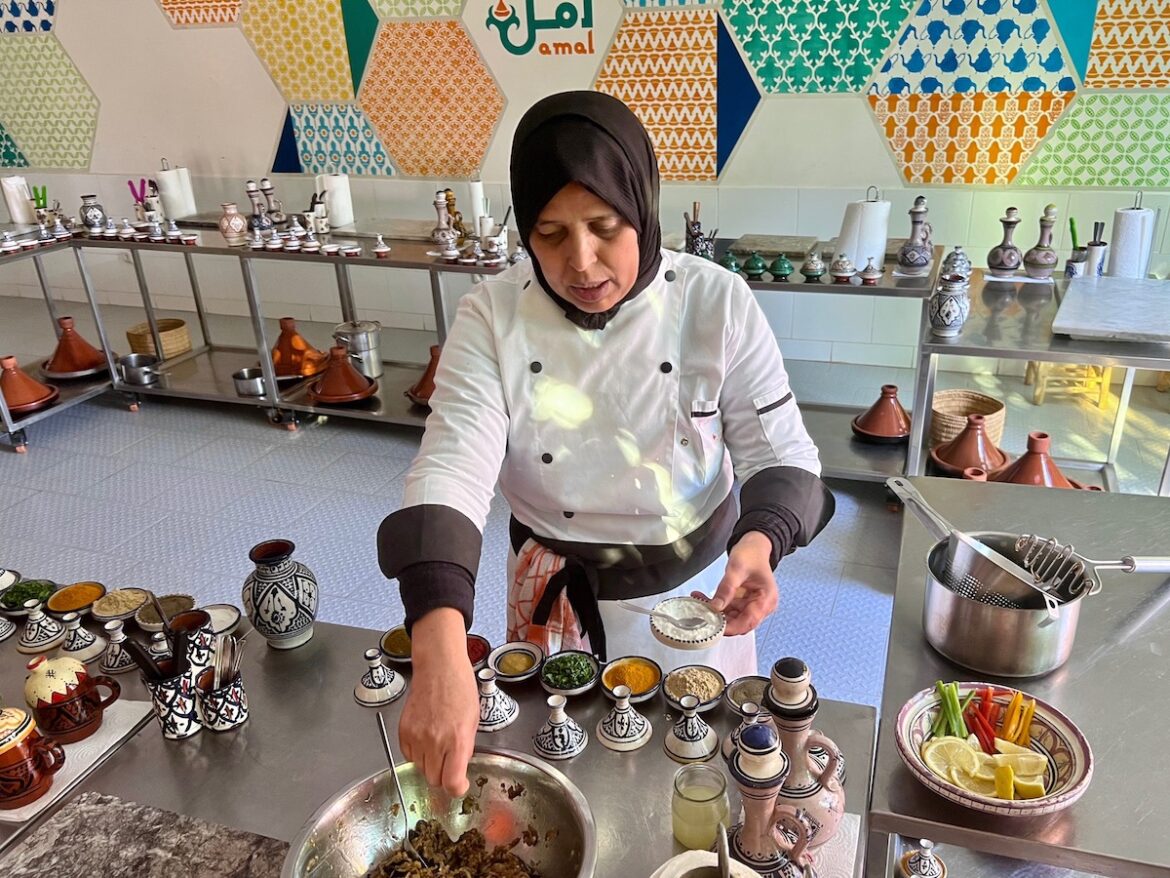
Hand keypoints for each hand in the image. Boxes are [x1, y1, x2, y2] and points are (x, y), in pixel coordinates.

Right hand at [397, 608, 478, 796]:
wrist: (439, 668)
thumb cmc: (460, 688)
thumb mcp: (473, 720)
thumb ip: (465, 747)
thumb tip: (458, 768)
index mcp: (457, 740)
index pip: (452, 782)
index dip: (457, 788)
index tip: (460, 785)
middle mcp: (435, 741)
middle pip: (434, 780)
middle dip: (443, 775)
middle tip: (450, 762)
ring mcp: (417, 736)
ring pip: (420, 769)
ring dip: (429, 764)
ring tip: (438, 744)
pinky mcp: (404, 731)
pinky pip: (408, 755)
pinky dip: (417, 753)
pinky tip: (426, 738)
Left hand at [693, 531, 777, 635]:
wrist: (753, 546)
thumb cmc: (752, 554)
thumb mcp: (736, 569)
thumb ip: (726, 588)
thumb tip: (715, 606)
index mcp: (767, 599)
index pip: (750, 621)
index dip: (732, 627)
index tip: (715, 627)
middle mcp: (762, 605)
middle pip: (741, 623)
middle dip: (721, 620)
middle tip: (703, 615)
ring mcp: (752, 605)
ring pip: (732, 618)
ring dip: (715, 613)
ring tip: (699, 603)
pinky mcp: (743, 603)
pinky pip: (728, 610)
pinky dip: (716, 606)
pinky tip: (703, 599)